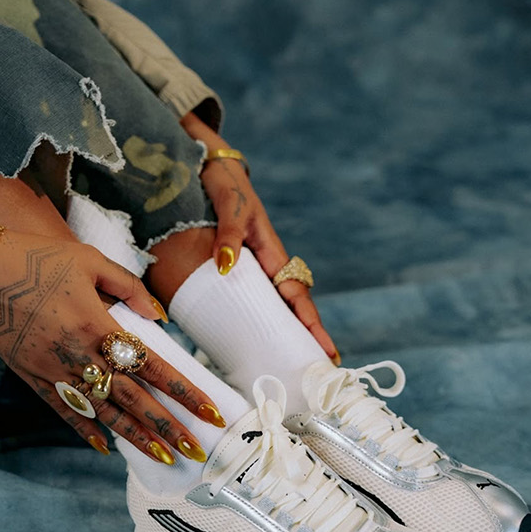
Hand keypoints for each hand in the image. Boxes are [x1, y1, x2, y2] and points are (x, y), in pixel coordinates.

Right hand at [0, 182, 222, 460]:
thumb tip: (160, 317)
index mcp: (97, 324)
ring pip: (101, 412)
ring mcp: (53, 370)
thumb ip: (129, 287)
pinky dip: (84, 430)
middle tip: (197, 451)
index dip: (184, 392)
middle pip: (132, 399)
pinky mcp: (32, 376)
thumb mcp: (89, 261)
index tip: (211, 412)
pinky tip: (105, 447)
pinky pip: (63, 410)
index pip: (152, 367)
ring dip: (134, 437)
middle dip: (168, 427)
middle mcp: (78, 355)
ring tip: (163, 457)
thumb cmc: (35, 258)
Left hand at [183, 113, 338, 362]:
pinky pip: (251, 296)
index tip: (327, 350)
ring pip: (274, 303)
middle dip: (307, 336)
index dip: (310, 324)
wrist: (203, 162)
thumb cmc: (219, 180)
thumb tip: (225, 267)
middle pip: (292, 305)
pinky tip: (252, 338)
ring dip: (287, 331)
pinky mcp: (235, 263)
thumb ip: (228, 234)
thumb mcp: (226, 204)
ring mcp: (251, 264)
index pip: (295, 295)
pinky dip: (258, 317)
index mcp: (269, 250)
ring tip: (295, 362)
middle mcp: (264, 261)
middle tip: (323, 369)